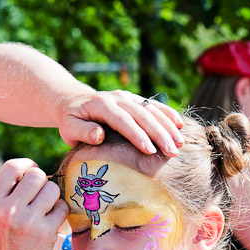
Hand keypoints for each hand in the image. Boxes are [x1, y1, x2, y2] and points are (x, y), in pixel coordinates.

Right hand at [0, 159, 67, 249]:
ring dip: (53, 196)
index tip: (31, 173)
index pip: (12, 167)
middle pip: (36, 175)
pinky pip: (62, 207)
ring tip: (46, 208)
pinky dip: (60, 211)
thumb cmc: (4, 237)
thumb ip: (8, 190)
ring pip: (52, 189)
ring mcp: (28, 221)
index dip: (26, 165)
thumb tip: (34, 168)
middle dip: (42, 182)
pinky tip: (52, 220)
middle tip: (40, 193)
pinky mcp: (46, 232)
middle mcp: (8, 209)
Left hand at [58, 90, 184, 155]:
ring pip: (152, 109)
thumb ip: (82, 132)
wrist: (73, 101)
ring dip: (168, 126)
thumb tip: (98, 135)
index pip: (123, 120)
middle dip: (159, 134)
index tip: (150, 151)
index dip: (137, 135)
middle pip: (142, 115)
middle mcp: (117, 97)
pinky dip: (168, 114)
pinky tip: (180, 126)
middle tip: (172, 152)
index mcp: (101, 104)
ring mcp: (128, 97)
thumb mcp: (69, 128)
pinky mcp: (135, 100)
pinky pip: (154, 106)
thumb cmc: (71, 120)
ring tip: (180, 143)